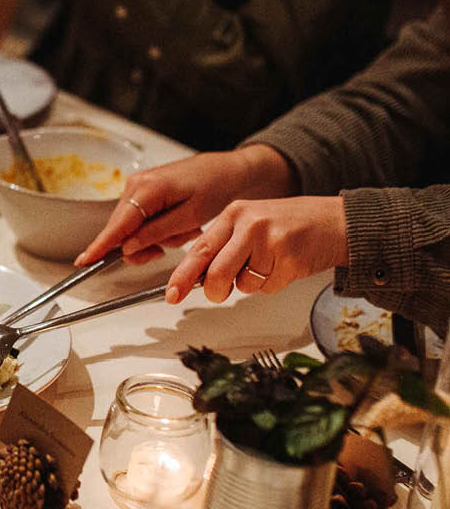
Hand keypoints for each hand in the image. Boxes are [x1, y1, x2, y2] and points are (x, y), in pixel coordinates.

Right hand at [76, 145, 297, 266]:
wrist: (228, 170)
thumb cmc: (215, 187)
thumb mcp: (191, 216)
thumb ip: (157, 232)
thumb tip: (129, 246)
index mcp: (146, 190)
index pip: (117, 225)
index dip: (100, 246)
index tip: (83, 261)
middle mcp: (135, 186)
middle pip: (122, 230)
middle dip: (143, 245)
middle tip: (167, 249)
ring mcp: (137, 188)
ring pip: (132, 229)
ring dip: (156, 237)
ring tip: (184, 230)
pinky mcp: (142, 192)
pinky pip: (140, 220)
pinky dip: (158, 228)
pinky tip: (178, 224)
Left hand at [165, 196, 348, 304]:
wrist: (336, 221)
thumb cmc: (291, 225)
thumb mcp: (250, 223)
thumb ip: (223, 245)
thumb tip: (195, 276)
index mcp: (234, 214)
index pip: (199, 249)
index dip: (182, 275)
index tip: (172, 293)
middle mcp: (250, 224)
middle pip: (216, 272)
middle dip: (215, 291)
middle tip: (220, 292)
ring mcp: (271, 241)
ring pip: (243, 284)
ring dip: (251, 284)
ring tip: (267, 265)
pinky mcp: (290, 259)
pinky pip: (267, 287)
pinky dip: (273, 284)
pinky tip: (284, 266)